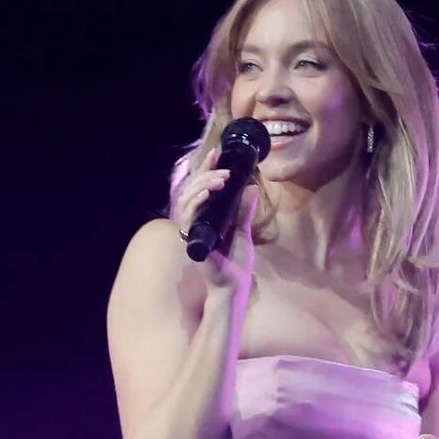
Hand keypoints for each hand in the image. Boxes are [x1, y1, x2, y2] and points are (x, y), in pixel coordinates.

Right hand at [171, 145, 259, 287]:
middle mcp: (193, 222)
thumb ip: (245, 210)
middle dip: (204, 173)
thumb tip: (252, 187)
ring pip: (186, 199)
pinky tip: (208, 192)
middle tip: (221, 166)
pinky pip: (188, 215)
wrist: (235, 284)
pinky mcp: (192, 238)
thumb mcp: (243, 230)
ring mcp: (191, 230)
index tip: (216, 154)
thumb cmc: (236, 263)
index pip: (198, 188)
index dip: (204, 170)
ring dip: (202, 184)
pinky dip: (197, 201)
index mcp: (204, 218)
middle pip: (190, 189)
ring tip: (220, 178)